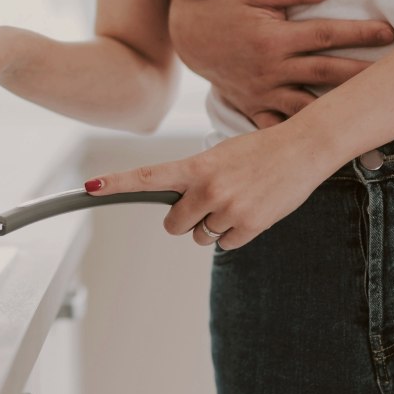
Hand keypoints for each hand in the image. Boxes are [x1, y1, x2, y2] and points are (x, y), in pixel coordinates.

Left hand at [83, 121, 340, 249]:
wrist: (303, 149)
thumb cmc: (262, 150)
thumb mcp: (222, 155)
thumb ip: (197, 177)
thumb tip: (182, 208)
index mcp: (197, 165)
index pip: (148, 176)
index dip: (116, 183)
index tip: (90, 187)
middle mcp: (207, 188)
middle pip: (174, 225)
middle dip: (186, 220)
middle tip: (210, 204)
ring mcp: (227, 209)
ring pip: (202, 237)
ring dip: (215, 226)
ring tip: (240, 201)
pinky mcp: (248, 226)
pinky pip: (226, 244)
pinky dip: (236, 234)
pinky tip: (253, 211)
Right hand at [168, 0, 393, 127]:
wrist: (187, 35)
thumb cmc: (224, 7)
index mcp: (274, 38)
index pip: (326, 35)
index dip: (360, 34)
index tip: (390, 32)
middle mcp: (271, 69)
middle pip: (326, 74)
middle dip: (363, 75)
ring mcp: (263, 93)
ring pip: (309, 107)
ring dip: (340, 113)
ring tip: (372, 117)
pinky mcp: (254, 108)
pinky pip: (279, 130)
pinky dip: (301, 141)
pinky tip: (330, 150)